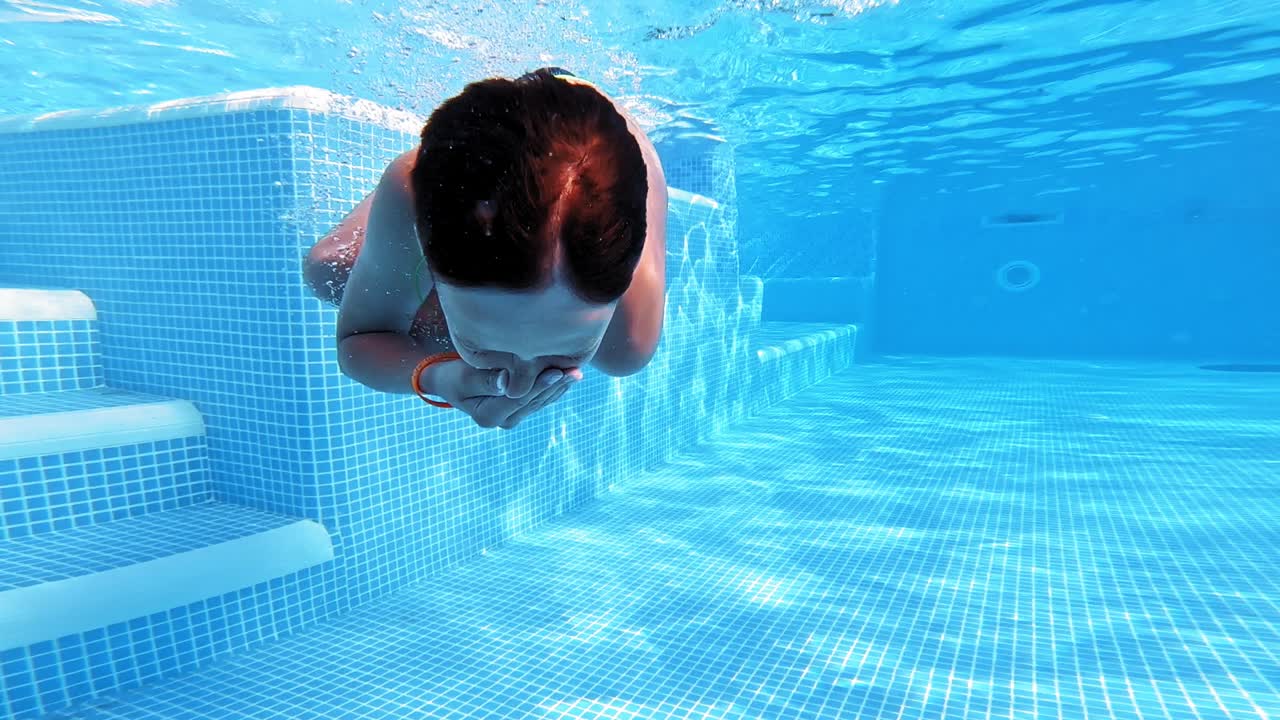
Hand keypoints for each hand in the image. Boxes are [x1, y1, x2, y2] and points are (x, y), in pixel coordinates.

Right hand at [419, 360, 581, 428]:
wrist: (451, 383)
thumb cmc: (454, 376)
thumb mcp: (463, 377)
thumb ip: (485, 379)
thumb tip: (506, 382)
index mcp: (489, 416)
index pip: (520, 399)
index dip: (540, 384)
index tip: (558, 371)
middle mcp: (504, 421)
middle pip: (535, 401)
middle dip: (556, 385)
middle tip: (576, 369)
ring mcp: (513, 418)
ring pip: (542, 401)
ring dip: (560, 387)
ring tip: (576, 371)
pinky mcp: (520, 410)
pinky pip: (542, 399)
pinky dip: (555, 387)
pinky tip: (568, 375)